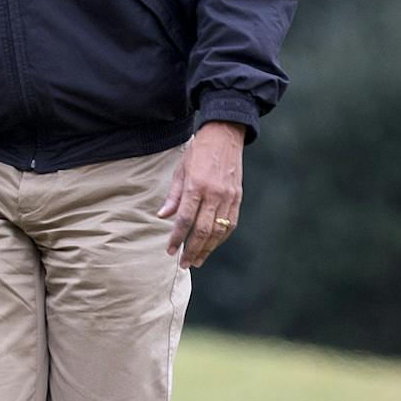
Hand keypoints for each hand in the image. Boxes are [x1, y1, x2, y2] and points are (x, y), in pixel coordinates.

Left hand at [158, 122, 244, 267]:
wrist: (225, 136)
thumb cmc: (198, 152)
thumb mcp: (180, 169)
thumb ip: (173, 196)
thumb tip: (162, 216)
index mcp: (196, 186)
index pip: (185, 219)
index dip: (177, 238)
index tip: (170, 251)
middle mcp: (214, 194)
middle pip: (203, 230)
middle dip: (192, 250)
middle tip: (184, 264)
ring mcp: (229, 197)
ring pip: (219, 231)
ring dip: (207, 249)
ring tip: (197, 261)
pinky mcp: (238, 198)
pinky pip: (230, 224)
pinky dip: (221, 238)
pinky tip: (212, 246)